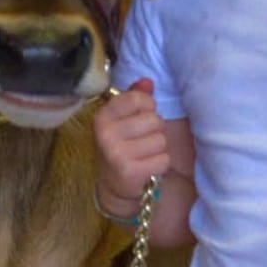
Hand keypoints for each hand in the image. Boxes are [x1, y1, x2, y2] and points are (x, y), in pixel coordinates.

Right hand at [94, 77, 168, 216]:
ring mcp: (116, 153)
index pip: (139, 98)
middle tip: (142, 140)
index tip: (140, 118)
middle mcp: (106, 133)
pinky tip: (147, 166)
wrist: (114, 184)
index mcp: (103, 116)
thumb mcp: (123, 119)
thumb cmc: (122, 144)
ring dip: (158, 148)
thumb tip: (147, 81)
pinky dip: (160, 164)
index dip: (148, 107)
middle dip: (155, 130)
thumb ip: (135, 97)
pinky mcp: (130, 172)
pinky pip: (163, 159)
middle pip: (154, 119)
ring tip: (144, 154)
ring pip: (160, 140)